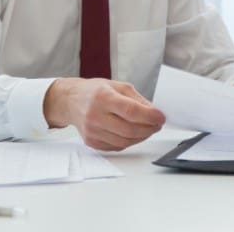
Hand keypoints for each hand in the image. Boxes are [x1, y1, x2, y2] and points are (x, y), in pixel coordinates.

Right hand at [43, 78, 165, 150]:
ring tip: (150, 129)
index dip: (150, 116)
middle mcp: (95, 115)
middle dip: (149, 128)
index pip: (130, 111)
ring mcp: (92, 131)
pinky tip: (136, 134)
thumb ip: (138, 99)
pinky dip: (130, 141)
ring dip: (142, 137)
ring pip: (124, 141)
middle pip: (129, 129)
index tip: (161, 117)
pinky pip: (117, 146)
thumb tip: (154, 112)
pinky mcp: (91, 142)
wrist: (71, 101)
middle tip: (158, 124)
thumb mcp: (118, 86)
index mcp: (103, 97)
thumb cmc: (95, 91)